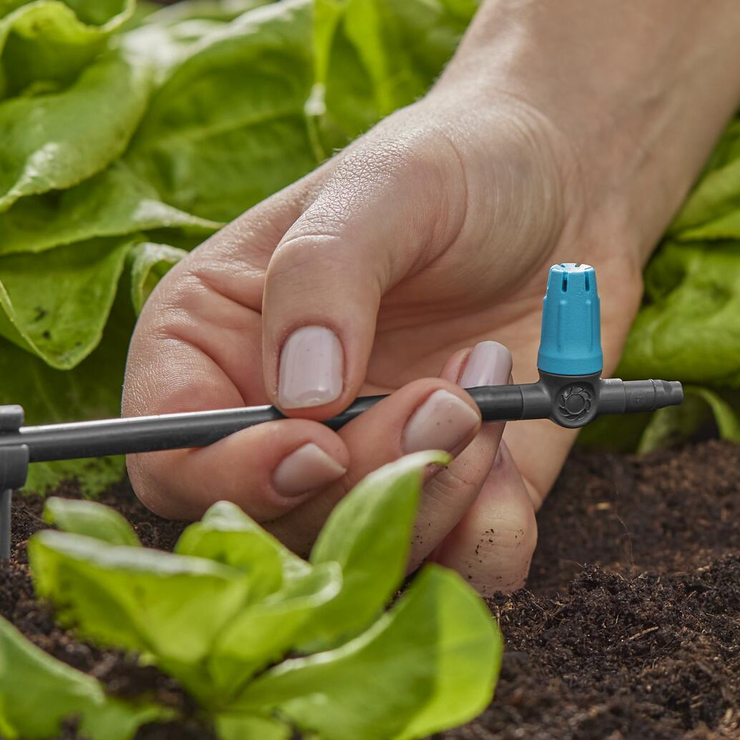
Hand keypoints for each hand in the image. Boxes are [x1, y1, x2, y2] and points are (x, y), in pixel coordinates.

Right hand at [123, 83, 643, 590]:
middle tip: (448, 399)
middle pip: (272, 528)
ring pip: (362, 562)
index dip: (234, 475)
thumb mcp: (384, 188)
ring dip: (435, 502)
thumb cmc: (455, 166)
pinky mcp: (449, 504)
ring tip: (488, 393)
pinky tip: (513, 447)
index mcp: (208, 348)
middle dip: (366, 484)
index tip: (318, 445)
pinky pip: (457, 573)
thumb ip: (323, 279)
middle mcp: (271, 429)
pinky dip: (490, 534)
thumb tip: (299, 398)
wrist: (570, 183)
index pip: (169, 459)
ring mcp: (362, 476)